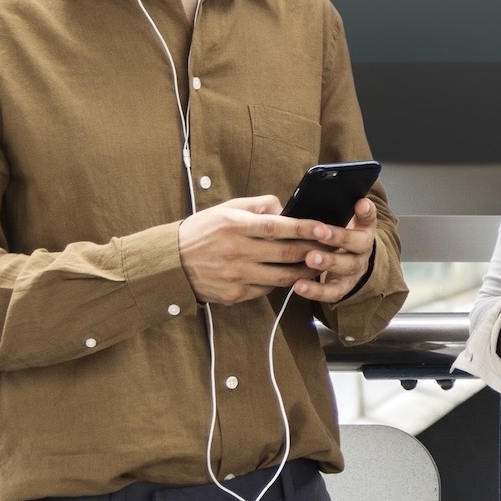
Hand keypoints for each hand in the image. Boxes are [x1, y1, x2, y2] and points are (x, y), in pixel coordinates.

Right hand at [179, 195, 323, 304]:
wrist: (170, 263)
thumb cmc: (202, 232)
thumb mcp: (226, 209)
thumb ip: (258, 206)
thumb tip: (285, 209)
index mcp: (235, 226)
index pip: (279, 227)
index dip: (305, 228)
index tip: (324, 228)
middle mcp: (237, 252)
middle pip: (286, 254)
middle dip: (313, 252)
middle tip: (330, 249)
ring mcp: (236, 276)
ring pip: (282, 277)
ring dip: (304, 272)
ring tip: (317, 265)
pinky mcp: (234, 295)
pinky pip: (266, 290)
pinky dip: (279, 283)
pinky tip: (288, 276)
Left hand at [291, 198, 379, 303]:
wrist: (351, 266)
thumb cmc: (340, 240)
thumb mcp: (344, 223)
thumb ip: (341, 209)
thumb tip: (342, 197)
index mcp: (363, 231)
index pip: (368, 219)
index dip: (365, 212)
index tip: (360, 204)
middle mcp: (362, 251)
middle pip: (357, 244)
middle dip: (338, 237)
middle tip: (319, 231)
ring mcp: (354, 271)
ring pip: (346, 267)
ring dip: (328, 262)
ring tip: (310, 258)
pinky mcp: (342, 288)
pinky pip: (332, 292)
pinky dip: (315, 290)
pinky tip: (298, 285)